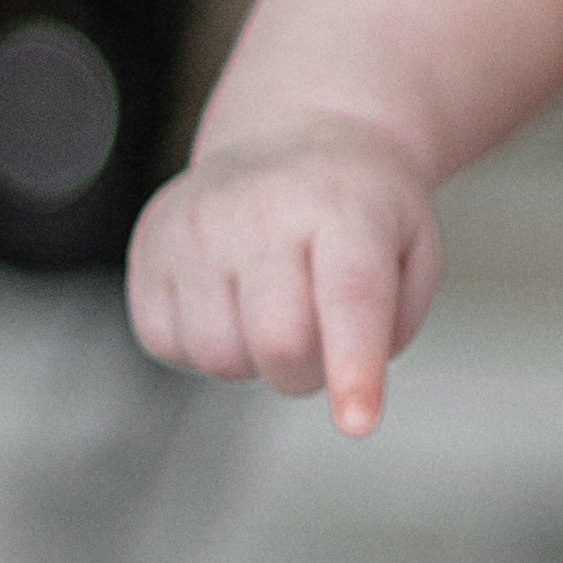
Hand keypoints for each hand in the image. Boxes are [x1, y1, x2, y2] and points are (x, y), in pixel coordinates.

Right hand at [127, 115, 438, 437]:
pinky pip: (167, 343)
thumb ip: (394, 321)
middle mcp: (262, 208)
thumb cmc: (364, 210)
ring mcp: (195, 225)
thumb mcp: (414, 247)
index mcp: (346, 205)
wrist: (295, 138)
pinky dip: (206, 345)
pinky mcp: (147, 248)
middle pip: (279, 344)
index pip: (348, 296)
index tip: (358, 424)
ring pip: (217, 355)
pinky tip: (231, 300)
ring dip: (255, 360)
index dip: (353, 367)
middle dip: (308, 373)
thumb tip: (346, 382)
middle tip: (324, 343)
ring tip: (277, 307)